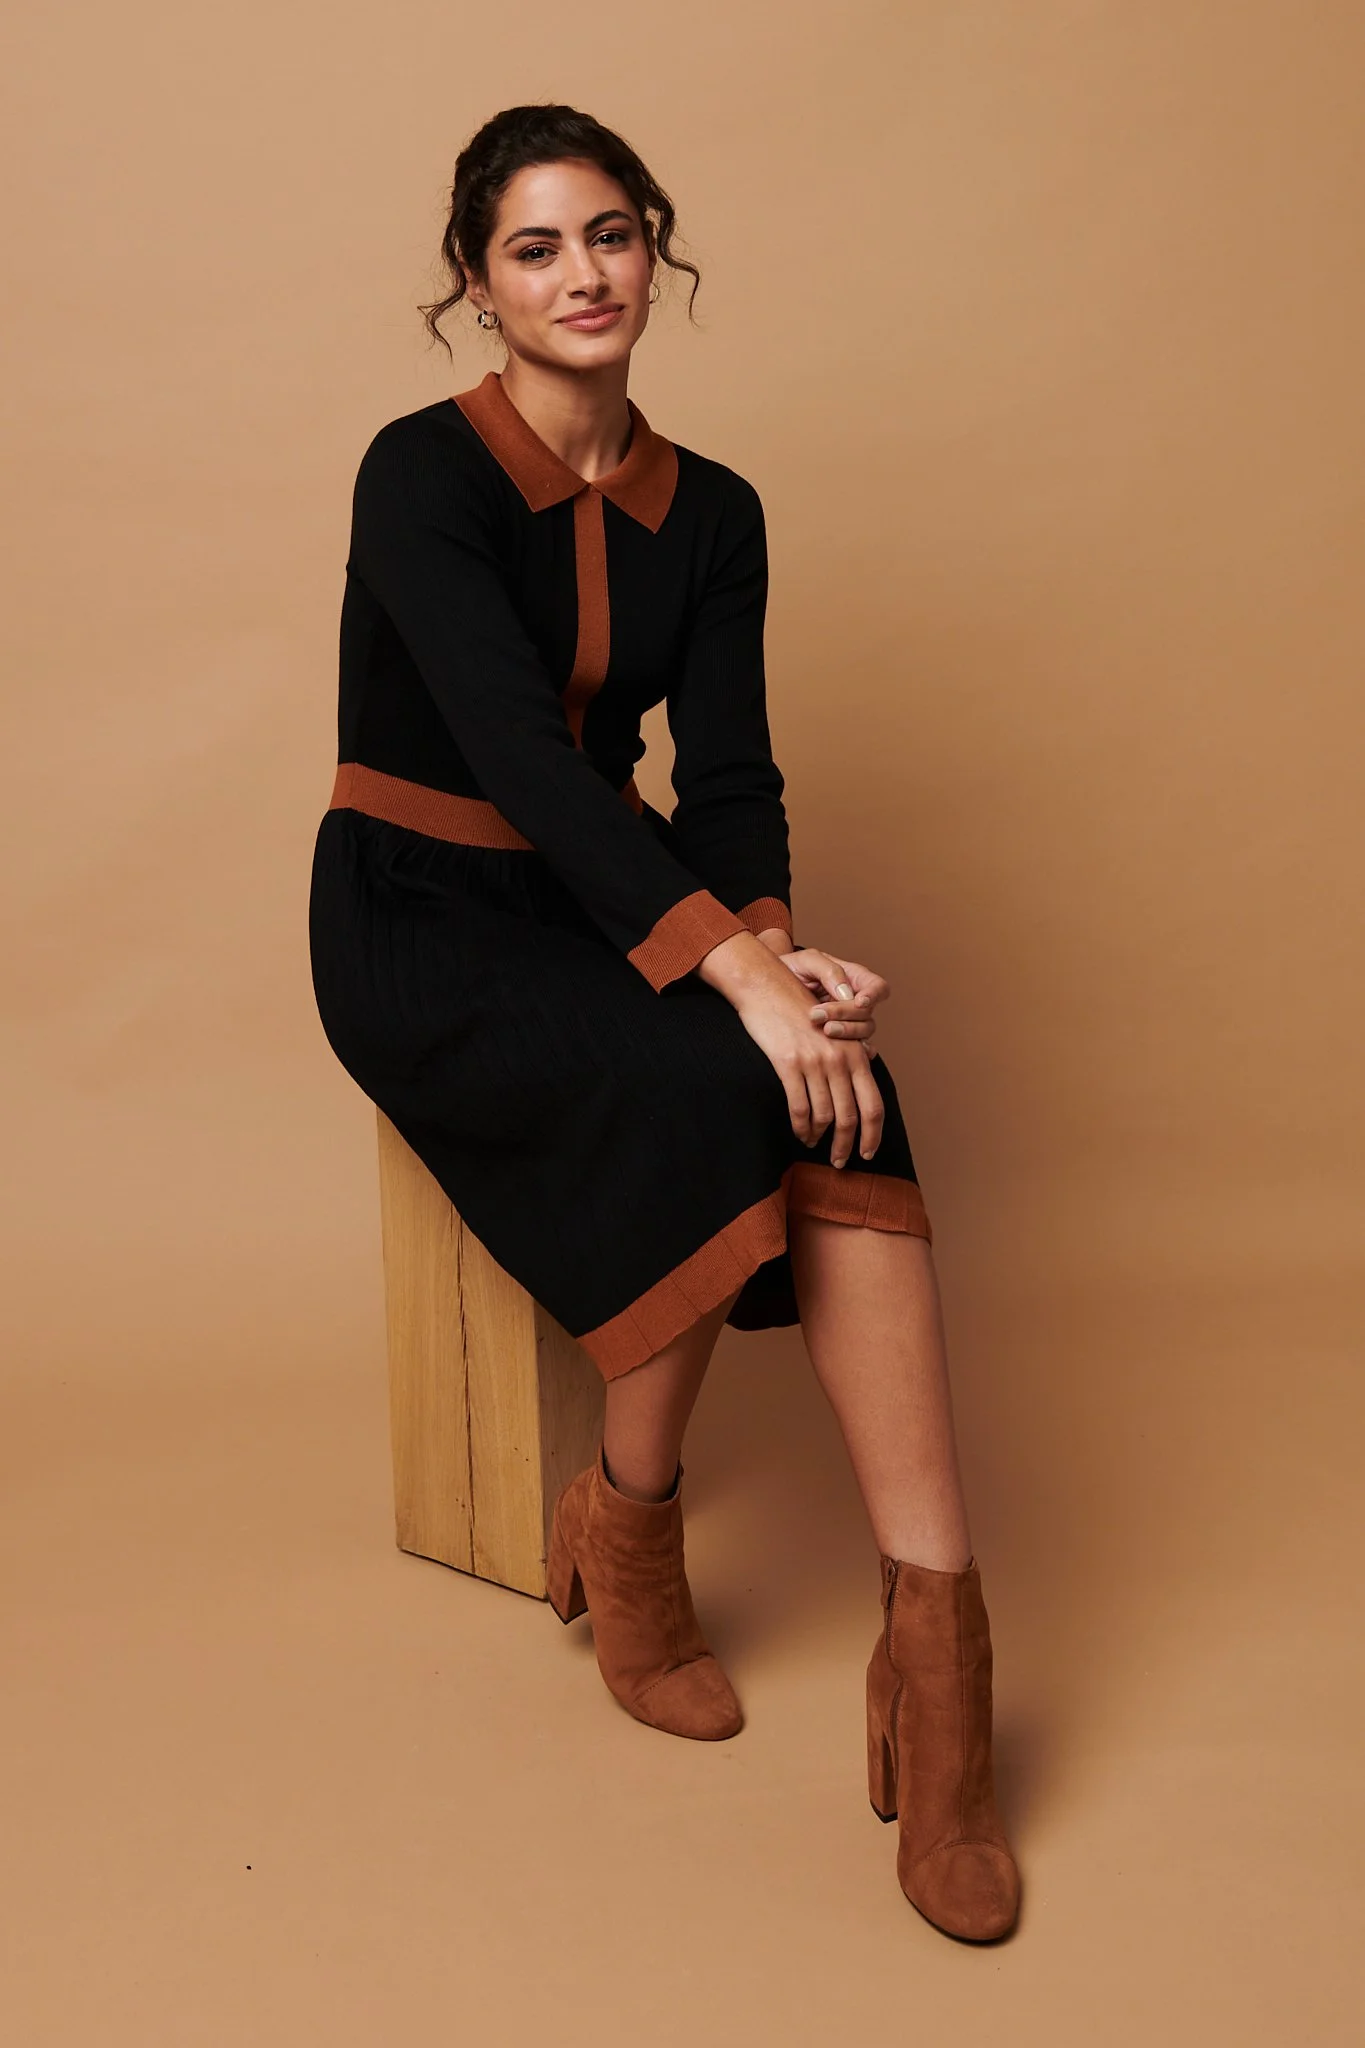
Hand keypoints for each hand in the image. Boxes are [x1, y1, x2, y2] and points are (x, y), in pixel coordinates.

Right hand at [695, 932, 884, 1165]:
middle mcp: (840, 1059)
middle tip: (840, 1161)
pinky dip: (800, 1126)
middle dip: (846, 1145)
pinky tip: (799, 1132)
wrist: (766, 987)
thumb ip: (851, 1050)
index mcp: (855, 1053)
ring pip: (824, 1116)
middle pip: (850, 1117)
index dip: (873, 1135)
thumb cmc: (798, 1007)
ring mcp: (815, 1062)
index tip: (867, 1153)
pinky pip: (799, 1107)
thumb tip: (870, 1063)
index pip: (873, 1104)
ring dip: (819, 1137)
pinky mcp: (788, 1064)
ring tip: (813, 1144)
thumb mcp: (833, 1027)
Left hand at [756, 934, 888, 1056]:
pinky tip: (840, 1054)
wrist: (767, 987)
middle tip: (818, 1015)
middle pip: (868, 1014)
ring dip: (845, 1033)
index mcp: (853, 978)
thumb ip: (828, 970)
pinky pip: (854, 1050)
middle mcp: (855, 1001)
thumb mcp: (805, 960)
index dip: (874, 996)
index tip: (859, 1001)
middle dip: (845, 1015)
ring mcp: (848, 1022)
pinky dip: (851, 1053)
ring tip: (821, 1029)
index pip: (878, 987)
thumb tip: (846, 993)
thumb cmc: (789, 969)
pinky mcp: (838, 1039)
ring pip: (863, 1033)